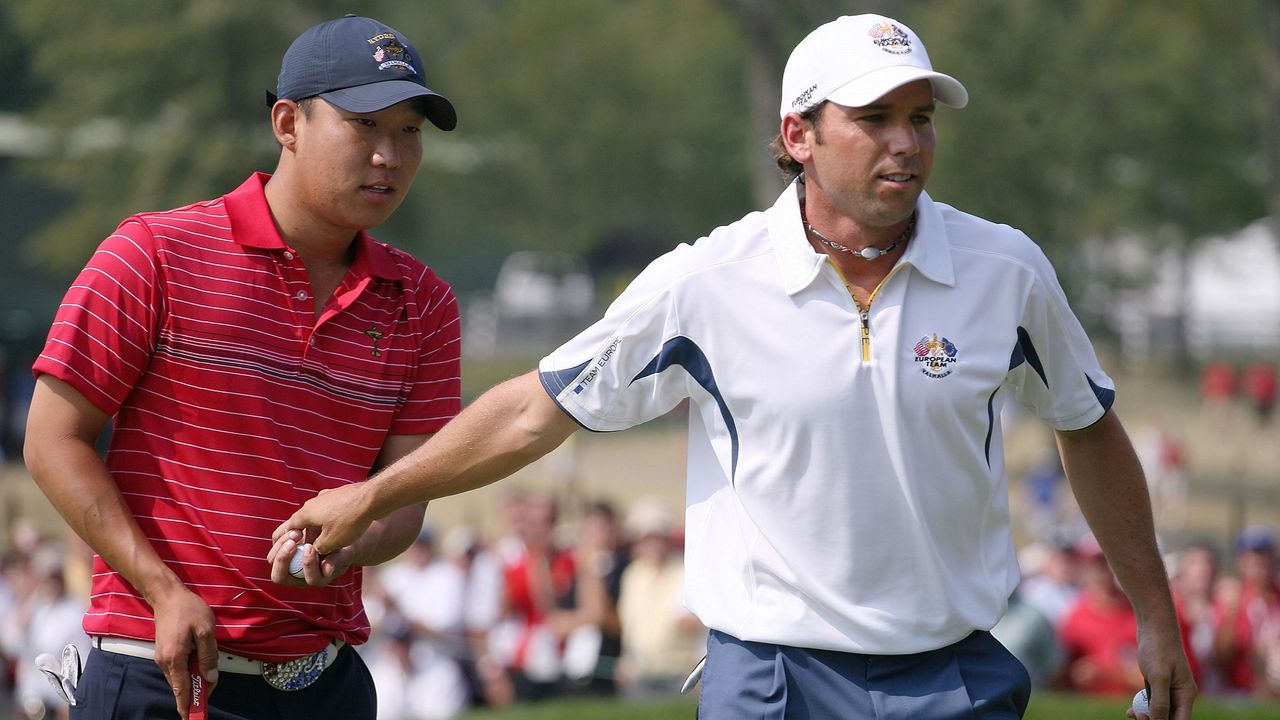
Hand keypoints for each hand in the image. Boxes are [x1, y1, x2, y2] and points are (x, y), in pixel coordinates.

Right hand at [150, 586, 218, 719]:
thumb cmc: (189, 610)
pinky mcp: (165, 654)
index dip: (188, 706)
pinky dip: (189, 671)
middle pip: (181, 686)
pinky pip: (178, 669)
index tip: (193, 718)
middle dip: (197, 690)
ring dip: (194, 679)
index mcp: (175, 659)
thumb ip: (208, 656)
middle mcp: (165, 662)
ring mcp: (162, 659)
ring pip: (180, 678)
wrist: (167, 596)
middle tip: (212, 684)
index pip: (181, 690)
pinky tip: (200, 662)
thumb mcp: (206, 630)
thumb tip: (210, 678)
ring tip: (209, 671)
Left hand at [266, 530, 355, 586]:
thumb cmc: (344, 549)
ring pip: (272, 559)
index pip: (304, 580)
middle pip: (278, 576)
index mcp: (314, 579)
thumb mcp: (345, 554)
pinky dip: (282, 534)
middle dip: (283, 559)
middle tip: (293, 541)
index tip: (311, 547)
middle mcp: (297, 575)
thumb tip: (327, 570)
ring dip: (280, 544)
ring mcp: (288, 563)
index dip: (307, 565)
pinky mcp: (283, 549)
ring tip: (296, 530)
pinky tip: (293, 525)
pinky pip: (275, 542)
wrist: (338, 537)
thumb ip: (337, 561)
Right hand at [273, 483, 374, 554]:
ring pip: (320, 514)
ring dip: (322, 527)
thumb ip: (318, 548)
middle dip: (309, 535)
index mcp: (307, 511)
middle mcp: (315, 500)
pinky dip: (334, 519)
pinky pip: (333, 509)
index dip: (292, 540)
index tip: (296, 549)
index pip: (291, 527)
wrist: (373, 498)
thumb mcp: (332, 542)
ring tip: (330, 540)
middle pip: (306, 520)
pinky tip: (344, 528)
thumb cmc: (350, 520)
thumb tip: (315, 549)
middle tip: (315, 548)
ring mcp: (329, 495)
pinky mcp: (343, 494)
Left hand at [1133, 623, 1197, 719]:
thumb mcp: (1158, 677)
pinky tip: (1130, 710)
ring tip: (1130, 714)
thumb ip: (1160, 701)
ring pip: (1160, 711)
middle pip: (1170, 717)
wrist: (1153, 626)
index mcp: (1186, 694)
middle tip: (1136, 717)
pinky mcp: (1158, 683)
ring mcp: (1169, 688)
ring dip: (1146, 715)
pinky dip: (1142, 706)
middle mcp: (1180, 694)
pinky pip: (1152, 701)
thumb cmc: (1158, 649)